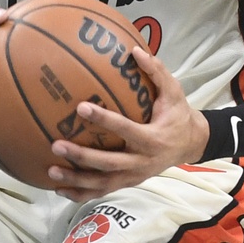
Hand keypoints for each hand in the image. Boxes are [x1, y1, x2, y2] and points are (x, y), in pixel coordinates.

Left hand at [45, 46, 201, 200]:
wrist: (192, 144)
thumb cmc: (178, 114)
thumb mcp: (174, 92)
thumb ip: (156, 71)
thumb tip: (135, 50)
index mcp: (153, 138)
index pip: (125, 129)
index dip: (104, 120)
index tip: (80, 108)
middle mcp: (143, 161)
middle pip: (109, 163)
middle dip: (82, 157)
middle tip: (55, 145)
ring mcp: (135, 175)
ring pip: (103, 182)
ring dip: (76, 180)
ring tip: (51, 171)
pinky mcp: (129, 182)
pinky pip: (103, 191)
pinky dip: (82, 193)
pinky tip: (58, 189)